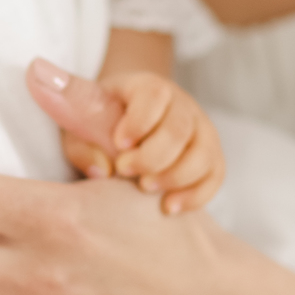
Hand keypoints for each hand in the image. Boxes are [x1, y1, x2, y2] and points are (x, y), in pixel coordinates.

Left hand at [27, 59, 224, 211]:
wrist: (126, 119)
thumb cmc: (99, 121)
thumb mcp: (78, 122)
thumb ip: (79, 139)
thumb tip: (103, 168)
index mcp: (146, 87)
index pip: (154, 94)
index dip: (138, 122)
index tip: (118, 144)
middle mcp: (180, 104)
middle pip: (179, 129)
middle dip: (152, 157)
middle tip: (125, 171)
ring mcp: (200, 129)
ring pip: (204, 153)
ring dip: (175, 177)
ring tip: (146, 189)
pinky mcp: (211, 154)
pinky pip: (215, 175)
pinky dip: (196, 195)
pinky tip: (169, 207)